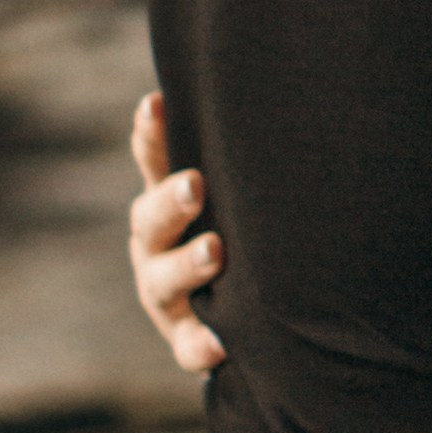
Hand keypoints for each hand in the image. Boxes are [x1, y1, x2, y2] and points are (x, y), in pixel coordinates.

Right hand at [128, 91, 227, 374]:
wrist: (245, 317)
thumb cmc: (245, 231)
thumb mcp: (239, 192)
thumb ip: (246, 152)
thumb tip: (280, 84)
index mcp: (167, 204)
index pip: (154, 162)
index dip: (151, 136)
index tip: (154, 105)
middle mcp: (157, 247)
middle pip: (151, 220)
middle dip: (171, 201)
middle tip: (195, 184)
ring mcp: (168, 297)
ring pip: (162, 282)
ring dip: (186, 266)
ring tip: (215, 251)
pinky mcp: (187, 341)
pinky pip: (189, 348)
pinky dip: (201, 346)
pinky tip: (221, 344)